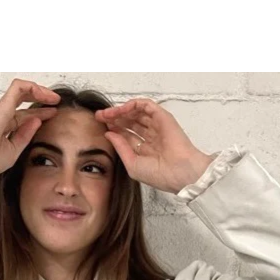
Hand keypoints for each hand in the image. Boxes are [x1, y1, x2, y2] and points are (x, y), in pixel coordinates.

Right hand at [0, 79, 60, 181]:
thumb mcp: (14, 151)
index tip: (53, 115)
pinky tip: (44, 94)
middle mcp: (2, 116)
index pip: (24, 116)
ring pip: (22, 90)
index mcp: (4, 128)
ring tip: (54, 97)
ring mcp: (2, 109)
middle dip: (41, 100)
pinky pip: (19, 87)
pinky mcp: (2, 105)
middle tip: (56, 103)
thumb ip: (25, 136)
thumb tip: (37, 121)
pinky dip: (33, 87)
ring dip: (39, 91)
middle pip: (24, 102)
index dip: (40, 114)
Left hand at [94, 99, 215, 194]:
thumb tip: (109, 133)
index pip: (126, 134)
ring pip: (136, 112)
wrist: (179, 173)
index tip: (100, 126)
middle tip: (100, 116)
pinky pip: (146, 105)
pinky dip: (133, 105)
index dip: (113, 128)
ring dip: (120, 111)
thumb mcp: (132, 164)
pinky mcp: (163, 117)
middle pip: (129, 121)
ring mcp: (157, 126)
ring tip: (107, 113)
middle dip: (114, 118)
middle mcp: (151, 136)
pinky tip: (121, 109)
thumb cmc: (160, 174)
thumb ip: (120, 147)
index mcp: (145, 149)